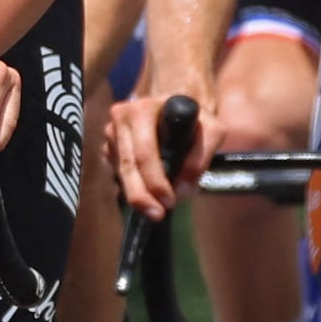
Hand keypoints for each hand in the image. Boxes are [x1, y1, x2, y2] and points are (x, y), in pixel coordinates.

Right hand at [106, 82, 207, 217]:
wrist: (176, 106)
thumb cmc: (194, 117)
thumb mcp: (211, 130)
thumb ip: (201, 158)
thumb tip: (181, 190)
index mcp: (141, 110)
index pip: (144, 152)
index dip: (155, 180)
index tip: (170, 201)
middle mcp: (119, 119)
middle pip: (127, 167)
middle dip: (142, 196)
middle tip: (157, 215)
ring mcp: (111, 134)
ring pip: (120, 173)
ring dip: (139, 193)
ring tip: (158, 207)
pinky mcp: (108, 147)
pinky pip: (118, 174)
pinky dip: (134, 185)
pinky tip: (149, 188)